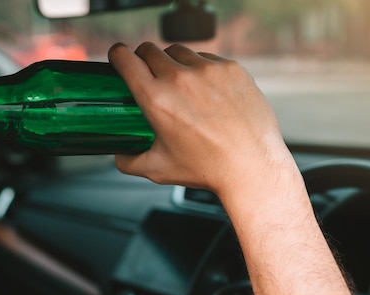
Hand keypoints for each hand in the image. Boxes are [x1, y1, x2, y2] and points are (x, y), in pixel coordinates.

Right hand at [108, 42, 294, 200]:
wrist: (251, 166)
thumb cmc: (207, 168)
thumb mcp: (157, 169)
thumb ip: (129, 161)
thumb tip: (120, 154)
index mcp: (156, 99)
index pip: (125, 58)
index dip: (117, 55)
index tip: (119, 58)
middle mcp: (180, 78)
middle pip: (150, 50)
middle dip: (144, 59)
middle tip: (150, 76)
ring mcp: (208, 70)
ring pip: (179, 51)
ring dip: (173, 62)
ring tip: (181, 85)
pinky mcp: (231, 69)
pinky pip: (207, 58)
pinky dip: (201, 69)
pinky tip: (206, 90)